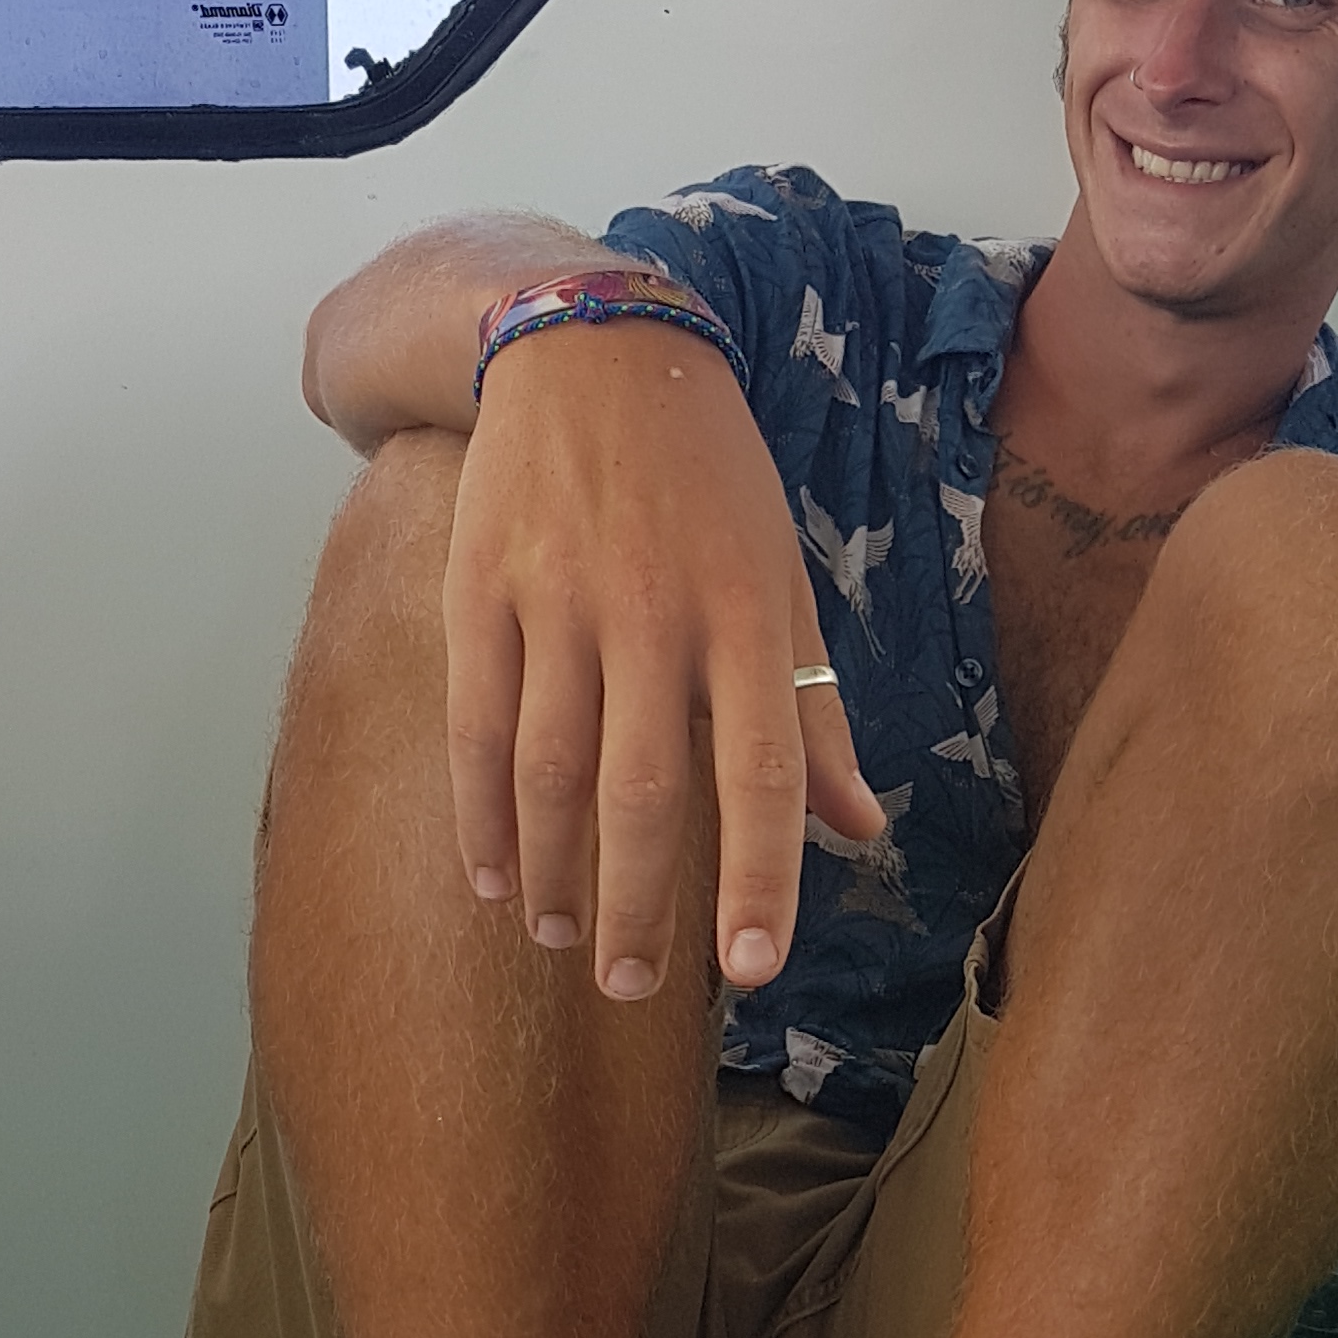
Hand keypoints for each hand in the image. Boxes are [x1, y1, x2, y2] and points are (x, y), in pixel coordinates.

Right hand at [441, 318, 885, 995]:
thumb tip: (860, 829)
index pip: (760, 773)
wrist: (594, 350)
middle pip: (643, 793)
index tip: (748, 970)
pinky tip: (495, 878)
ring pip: (550, 771)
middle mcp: (654, 614)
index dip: (758, 878)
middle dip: (638, 907)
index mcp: (747, 616)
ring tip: (565, 940)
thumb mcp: (785, 579)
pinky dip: (482, 816)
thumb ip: (813, 712)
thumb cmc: (711, 483)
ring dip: (556, 874)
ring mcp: (559, 601)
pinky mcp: (481, 588)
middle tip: (632, 986)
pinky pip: (476, 726)